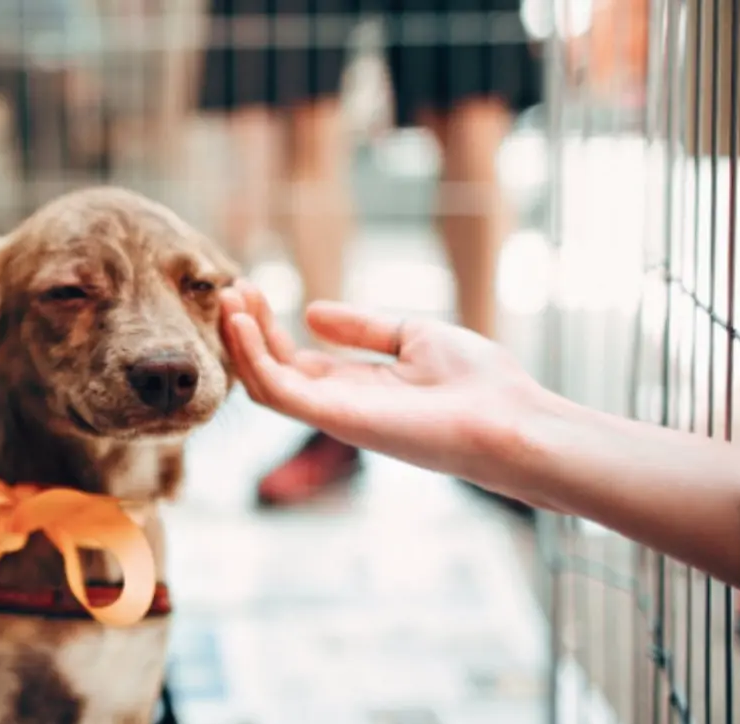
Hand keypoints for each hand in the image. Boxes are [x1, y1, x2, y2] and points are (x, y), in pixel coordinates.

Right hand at [219, 281, 556, 495]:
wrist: (510, 419)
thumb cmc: (478, 383)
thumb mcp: (415, 335)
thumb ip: (363, 328)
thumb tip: (311, 313)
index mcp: (357, 387)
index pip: (294, 359)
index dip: (267, 326)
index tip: (249, 288)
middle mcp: (339, 404)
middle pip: (272, 369)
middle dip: (246, 329)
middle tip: (230, 288)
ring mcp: (334, 414)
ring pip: (264, 382)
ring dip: (241, 341)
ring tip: (229, 298)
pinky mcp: (336, 419)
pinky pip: (277, 390)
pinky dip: (253, 357)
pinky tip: (243, 322)